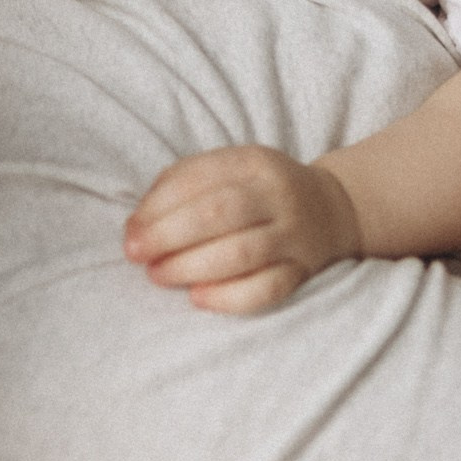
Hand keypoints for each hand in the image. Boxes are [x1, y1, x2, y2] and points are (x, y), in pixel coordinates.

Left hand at [123, 145, 362, 314]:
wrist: (330, 210)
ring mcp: (294, 235)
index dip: (159, 206)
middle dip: (169, 236)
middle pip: (220, 213)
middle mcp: (278, 195)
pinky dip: (228, 297)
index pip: (200, 178)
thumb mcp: (226, 170)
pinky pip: (267, 289)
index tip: (131, 231)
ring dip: (190, 267)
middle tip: (137, 255)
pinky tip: (198, 298)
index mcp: (253, 162)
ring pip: (241, 253)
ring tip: (159, 275)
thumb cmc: (257, 192)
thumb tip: (137, 224)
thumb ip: (180, 186)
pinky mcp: (303, 272)